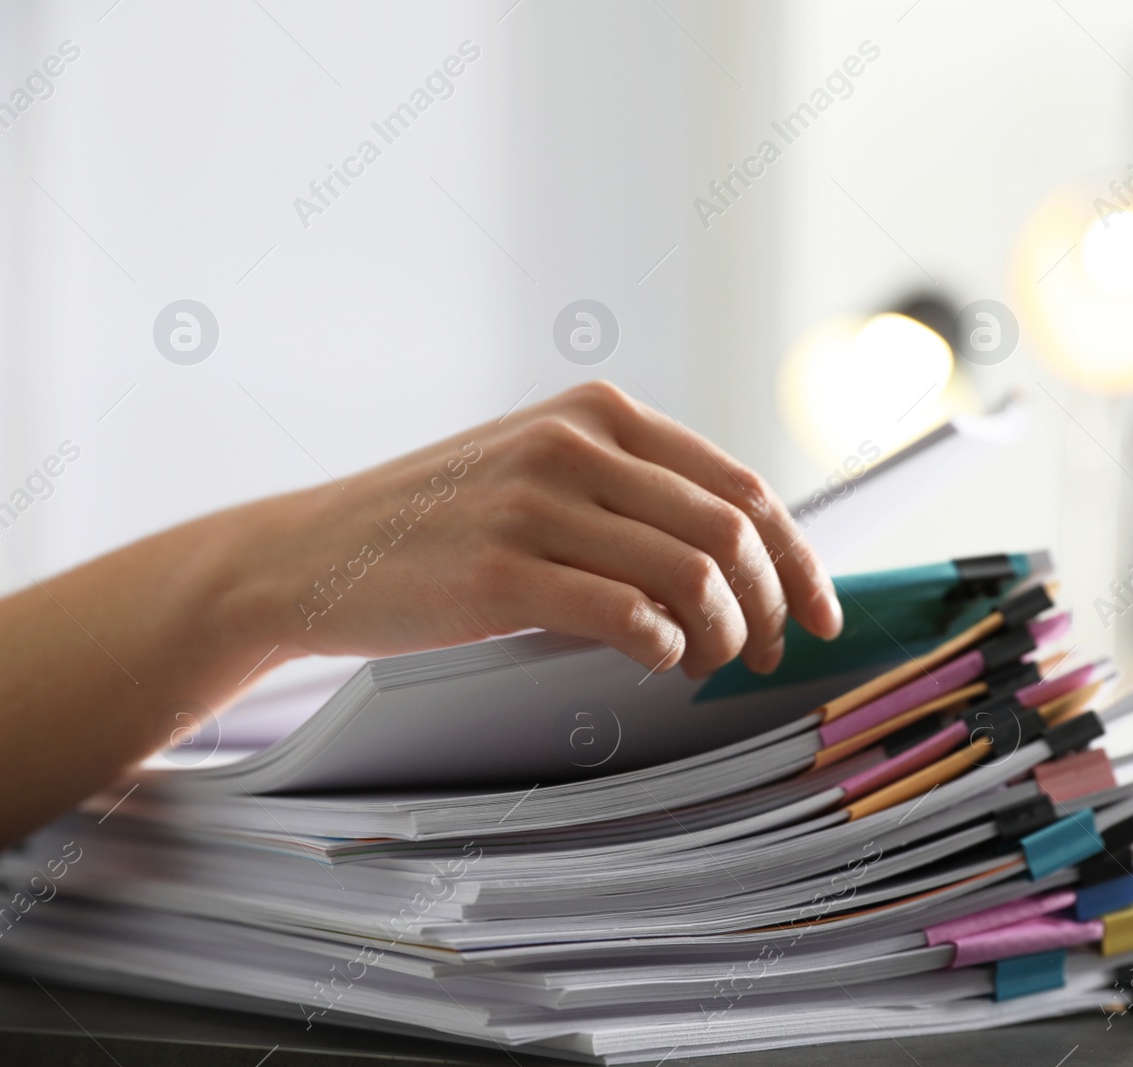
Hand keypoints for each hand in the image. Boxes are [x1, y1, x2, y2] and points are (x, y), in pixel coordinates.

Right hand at [249, 381, 843, 676]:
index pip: (741, 483)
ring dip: (724, 634)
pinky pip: (628, 614)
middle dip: (773, 603)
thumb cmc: (441, 523)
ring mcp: (536, 502)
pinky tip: (659, 662)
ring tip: (711, 662)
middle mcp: (575, 443)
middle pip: (730, 530)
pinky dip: (665, 647)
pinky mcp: (502, 569)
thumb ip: (630, 490)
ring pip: (692, 574)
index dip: (797, 554)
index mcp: (600, 411)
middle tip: (772, 651)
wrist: (313, 552)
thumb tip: (744, 559)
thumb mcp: (541, 468)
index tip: (819, 608)